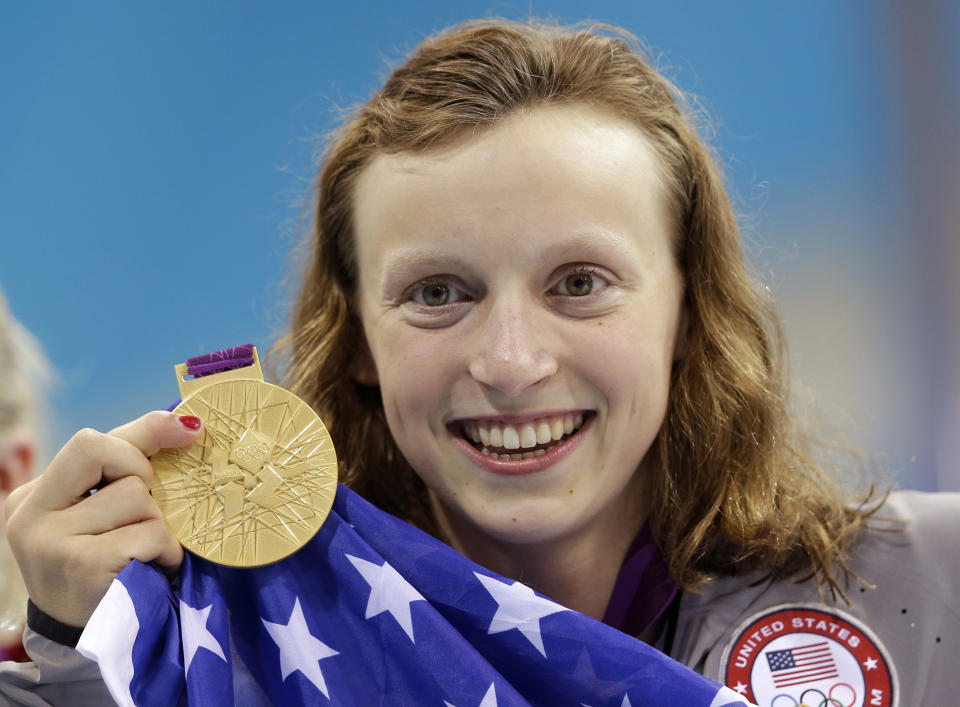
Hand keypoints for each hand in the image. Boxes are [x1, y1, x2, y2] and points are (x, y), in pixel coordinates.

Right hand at [4, 411, 201, 627]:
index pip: (90, 441)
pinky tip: (152, 569)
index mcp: (33, 496)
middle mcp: (30, 515)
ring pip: (134, 496)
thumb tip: (189, 422)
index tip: (189, 431)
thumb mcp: (107, 512)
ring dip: (157, 523)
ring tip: (144, 552)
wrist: (95, 639)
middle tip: (146, 509)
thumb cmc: (108, 566)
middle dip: (139, 473)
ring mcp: (50, 542)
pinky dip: (165, 550)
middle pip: (97, 449)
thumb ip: (133, 462)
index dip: (144, 432)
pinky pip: (149, 534)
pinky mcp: (81, 566)